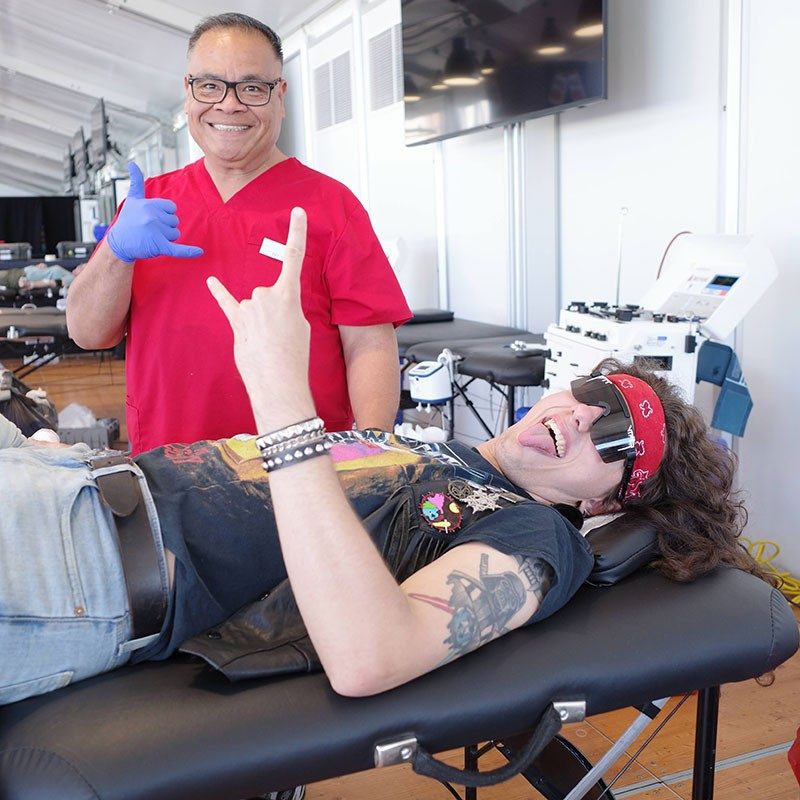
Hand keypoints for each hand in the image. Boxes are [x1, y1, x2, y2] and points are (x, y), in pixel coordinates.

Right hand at [105, 162, 203, 262]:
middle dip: (166, 227)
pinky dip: (189, 252)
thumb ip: (136, 182)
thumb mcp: (132, 200)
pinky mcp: (159, 245)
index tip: (152, 218)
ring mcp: (155, 231)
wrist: (119, 244)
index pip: (172, 208)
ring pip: (175, 233)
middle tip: (150, 230)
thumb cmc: (128, 221)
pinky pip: (178, 249)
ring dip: (167, 238)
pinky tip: (199, 252)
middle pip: (174, 221)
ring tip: (151, 238)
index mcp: (149, 204)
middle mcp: (152, 216)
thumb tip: (132, 163)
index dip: (165, 214)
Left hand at [207, 207, 313, 427]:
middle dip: (272, 312)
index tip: (298, 212)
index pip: (295, 258)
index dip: (297, 233)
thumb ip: (288, 309)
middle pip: (267, 294)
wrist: (279, 380)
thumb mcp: (301, 327)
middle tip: (280, 335)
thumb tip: (274, 309)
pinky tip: (211, 283)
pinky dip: (220, 293)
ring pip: (253, 306)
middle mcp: (267, 295)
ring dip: (258, 322)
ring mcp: (250, 308)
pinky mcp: (237, 322)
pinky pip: (227, 303)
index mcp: (289, 295)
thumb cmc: (294, 356)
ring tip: (267, 343)